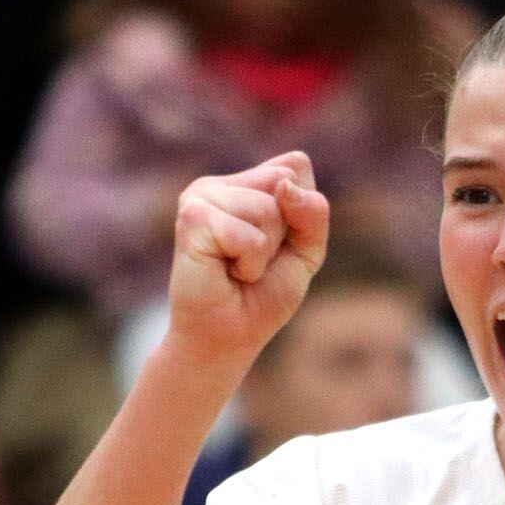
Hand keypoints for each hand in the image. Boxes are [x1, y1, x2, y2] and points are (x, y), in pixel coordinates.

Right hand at [166, 153, 330, 368]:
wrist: (227, 338)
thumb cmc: (262, 297)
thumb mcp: (306, 251)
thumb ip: (313, 212)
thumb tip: (284, 186)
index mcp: (243, 182)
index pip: (296, 167)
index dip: (302, 213)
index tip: (277, 246)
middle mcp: (218, 184)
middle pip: (283, 181)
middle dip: (283, 232)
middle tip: (253, 260)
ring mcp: (200, 196)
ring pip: (267, 208)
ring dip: (264, 252)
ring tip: (238, 268)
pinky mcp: (192, 217)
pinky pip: (248, 234)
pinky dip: (249, 263)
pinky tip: (226, 273)